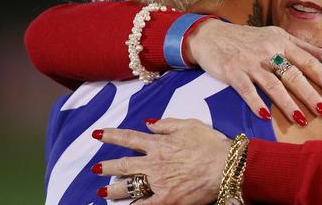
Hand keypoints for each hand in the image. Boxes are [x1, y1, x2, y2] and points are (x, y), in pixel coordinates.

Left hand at [93, 118, 230, 204]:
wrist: (226, 165)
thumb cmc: (211, 144)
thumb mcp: (189, 125)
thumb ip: (166, 124)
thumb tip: (149, 124)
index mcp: (159, 143)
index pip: (129, 138)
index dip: (112, 136)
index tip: (98, 135)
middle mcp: (154, 163)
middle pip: (124, 164)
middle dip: (106, 166)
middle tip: (95, 169)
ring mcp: (158, 183)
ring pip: (129, 186)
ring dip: (113, 189)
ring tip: (102, 192)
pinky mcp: (166, 200)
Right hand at [185, 19, 321, 123]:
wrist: (210, 36)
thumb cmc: (246, 38)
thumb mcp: (275, 35)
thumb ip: (301, 45)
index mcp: (281, 42)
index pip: (307, 60)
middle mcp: (268, 51)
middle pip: (293, 74)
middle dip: (310, 93)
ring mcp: (250, 62)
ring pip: (273, 84)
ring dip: (287, 103)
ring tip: (301, 119)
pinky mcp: (233, 72)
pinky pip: (246, 90)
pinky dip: (255, 102)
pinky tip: (264, 115)